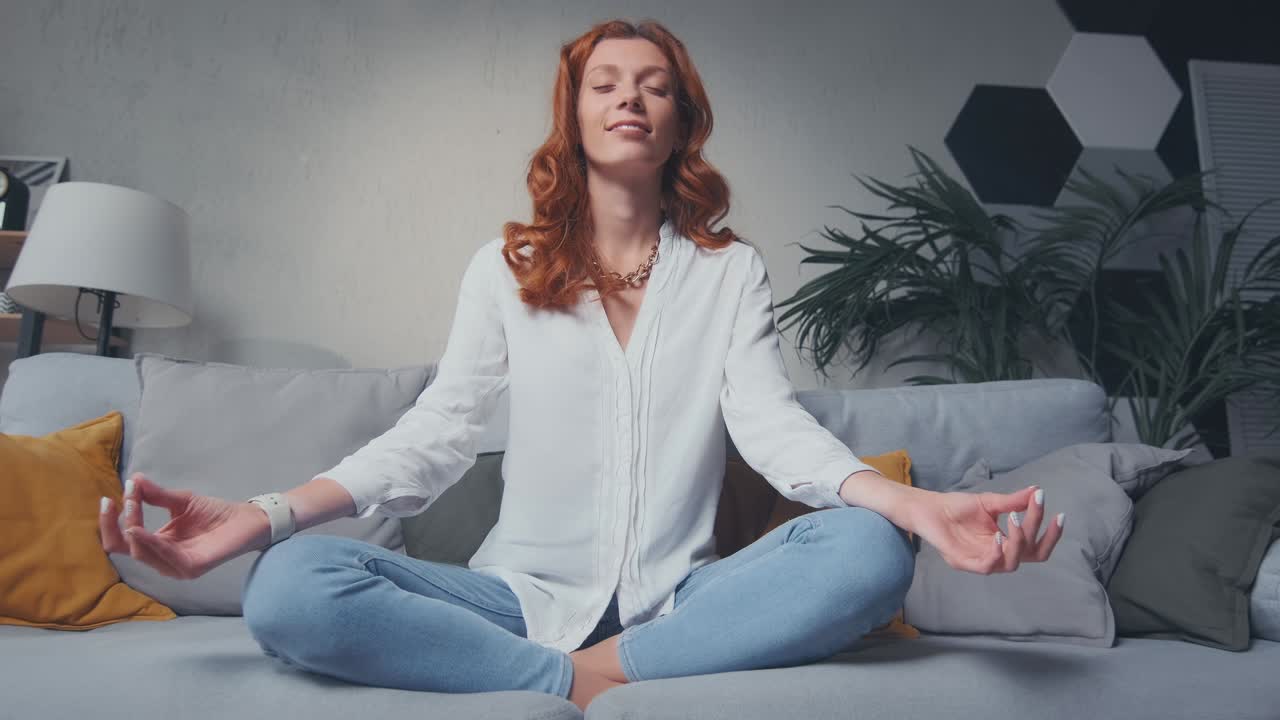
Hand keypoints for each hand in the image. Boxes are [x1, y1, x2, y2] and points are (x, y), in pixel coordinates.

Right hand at [99, 472, 272, 578]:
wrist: (247, 519)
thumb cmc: (215, 513)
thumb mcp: (181, 501)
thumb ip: (156, 494)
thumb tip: (133, 479)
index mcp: (156, 545)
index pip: (122, 539)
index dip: (111, 522)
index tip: (109, 498)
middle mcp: (162, 559)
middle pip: (126, 547)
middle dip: (121, 521)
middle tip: (126, 497)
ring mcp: (176, 566)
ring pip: (142, 553)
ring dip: (134, 528)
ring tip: (132, 504)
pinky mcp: (192, 568)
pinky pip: (165, 557)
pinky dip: (151, 542)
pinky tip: (139, 529)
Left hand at [909, 485, 1062, 574]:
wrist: (928, 507)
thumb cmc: (956, 507)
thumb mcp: (990, 502)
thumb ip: (1013, 501)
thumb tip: (1037, 491)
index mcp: (1006, 542)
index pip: (1036, 545)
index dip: (1050, 534)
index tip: (1059, 514)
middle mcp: (997, 554)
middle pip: (1032, 557)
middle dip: (1043, 538)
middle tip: (1046, 516)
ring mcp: (981, 560)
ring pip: (1012, 563)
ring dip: (1019, 541)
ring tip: (1014, 519)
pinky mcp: (964, 562)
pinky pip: (987, 566)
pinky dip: (997, 552)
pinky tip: (998, 536)